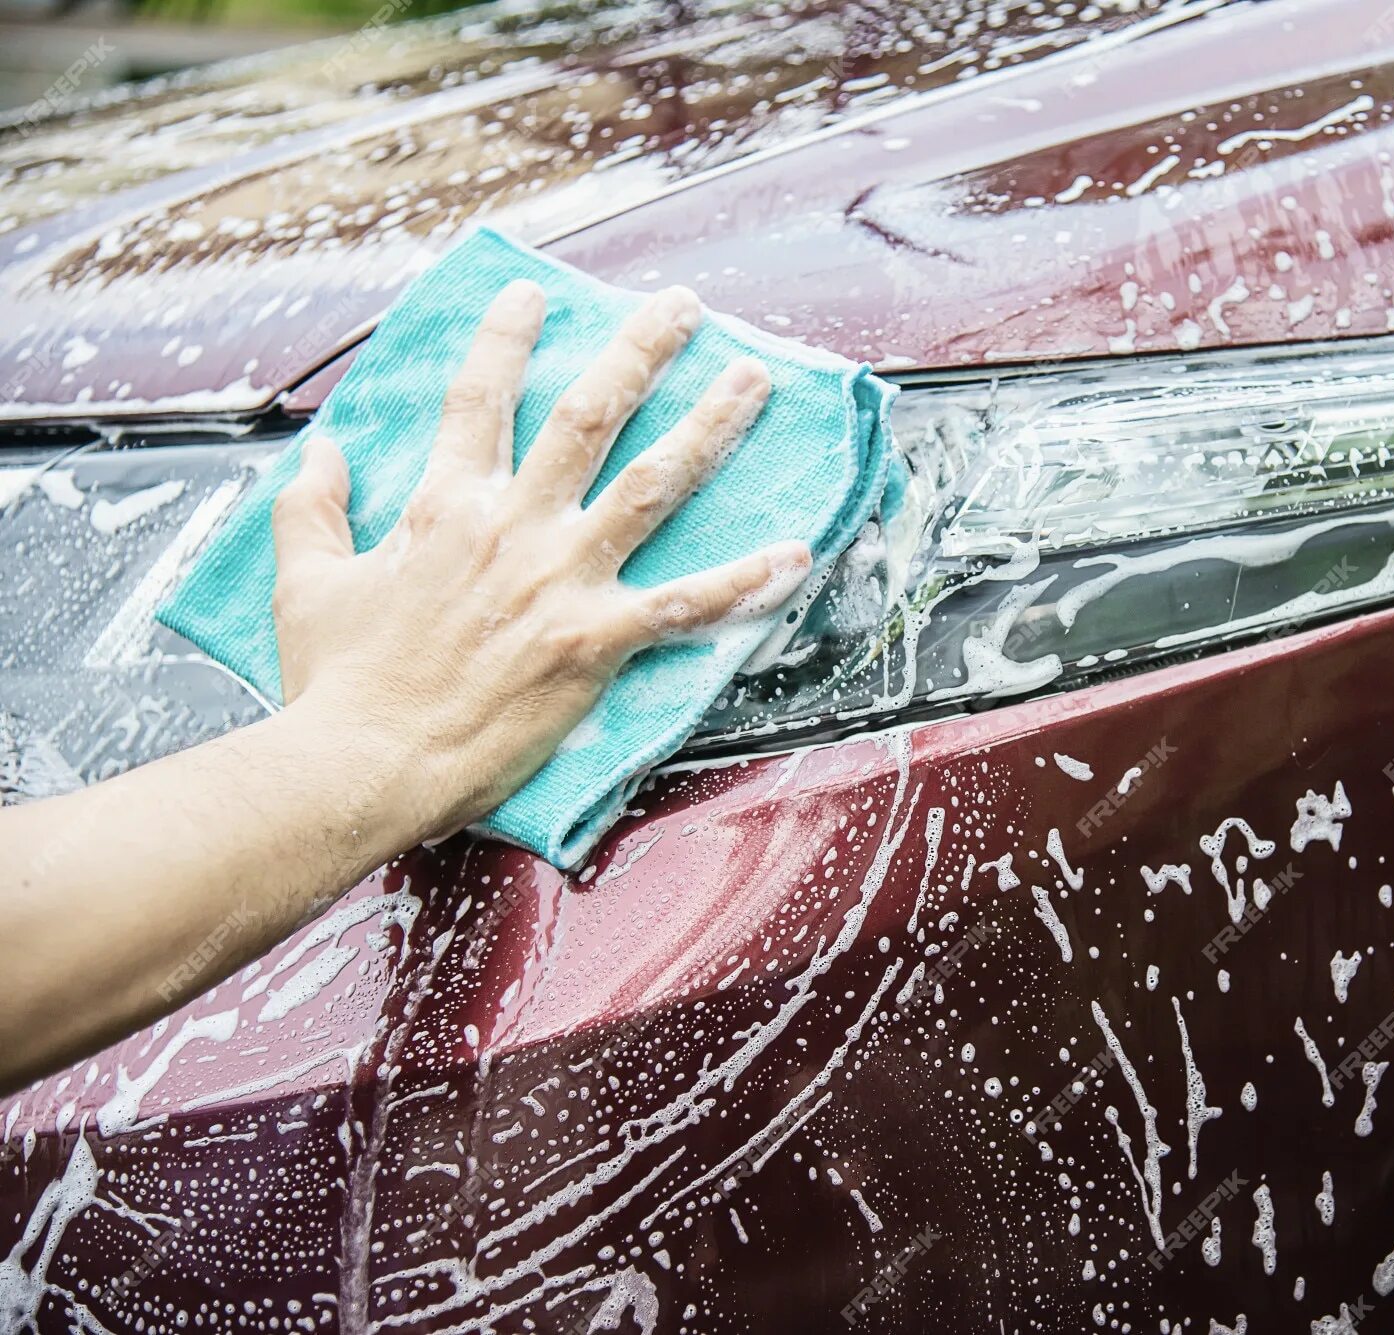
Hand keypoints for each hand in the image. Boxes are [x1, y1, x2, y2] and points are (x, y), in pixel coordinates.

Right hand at [267, 280, 810, 839]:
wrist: (361, 761)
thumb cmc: (336, 683)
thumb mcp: (305, 581)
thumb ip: (314, 508)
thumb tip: (322, 453)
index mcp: (444, 505)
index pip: (478, 399)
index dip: (506, 339)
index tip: (534, 293)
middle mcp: (513, 525)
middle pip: (588, 414)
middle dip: (640, 350)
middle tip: (682, 306)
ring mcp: (560, 579)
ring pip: (651, 482)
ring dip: (709, 426)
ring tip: (753, 380)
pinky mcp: (595, 641)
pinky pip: (685, 604)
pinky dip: (744, 581)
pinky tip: (796, 553)